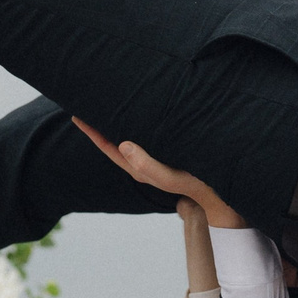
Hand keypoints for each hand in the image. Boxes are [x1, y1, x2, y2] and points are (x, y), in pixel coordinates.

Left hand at [74, 118, 245, 227]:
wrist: (220, 195)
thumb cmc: (198, 185)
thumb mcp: (172, 177)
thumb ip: (148, 165)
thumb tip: (122, 144)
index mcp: (140, 168)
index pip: (109, 148)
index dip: (92, 133)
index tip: (77, 115)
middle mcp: (144, 163)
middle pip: (114, 141)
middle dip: (100, 124)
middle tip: (86, 101)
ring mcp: (156, 158)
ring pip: (128, 138)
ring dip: (117, 122)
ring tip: (107, 103)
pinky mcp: (168, 152)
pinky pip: (145, 136)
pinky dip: (136, 123)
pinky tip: (137, 111)